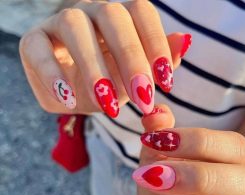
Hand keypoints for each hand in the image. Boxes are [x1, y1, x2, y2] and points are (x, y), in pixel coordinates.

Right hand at [19, 0, 190, 116]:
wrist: (72, 94)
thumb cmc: (107, 84)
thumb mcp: (134, 82)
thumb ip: (157, 66)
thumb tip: (184, 43)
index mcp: (119, 18)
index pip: (141, 12)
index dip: (156, 43)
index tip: (166, 83)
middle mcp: (90, 12)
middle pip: (112, 15)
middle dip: (130, 59)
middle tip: (141, 98)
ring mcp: (59, 23)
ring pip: (75, 26)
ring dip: (94, 68)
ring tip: (106, 105)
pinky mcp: (33, 42)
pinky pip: (38, 50)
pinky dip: (53, 74)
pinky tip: (69, 100)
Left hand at [132, 104, 244, 194]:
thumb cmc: (165, 173)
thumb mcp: (157, 151)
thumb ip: (158, 133)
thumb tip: (154, 113)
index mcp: (227, 164)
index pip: (233, 147)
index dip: (195, 141)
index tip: (153, 139)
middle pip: (244, 186)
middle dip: (196, 179)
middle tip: (151, 175)